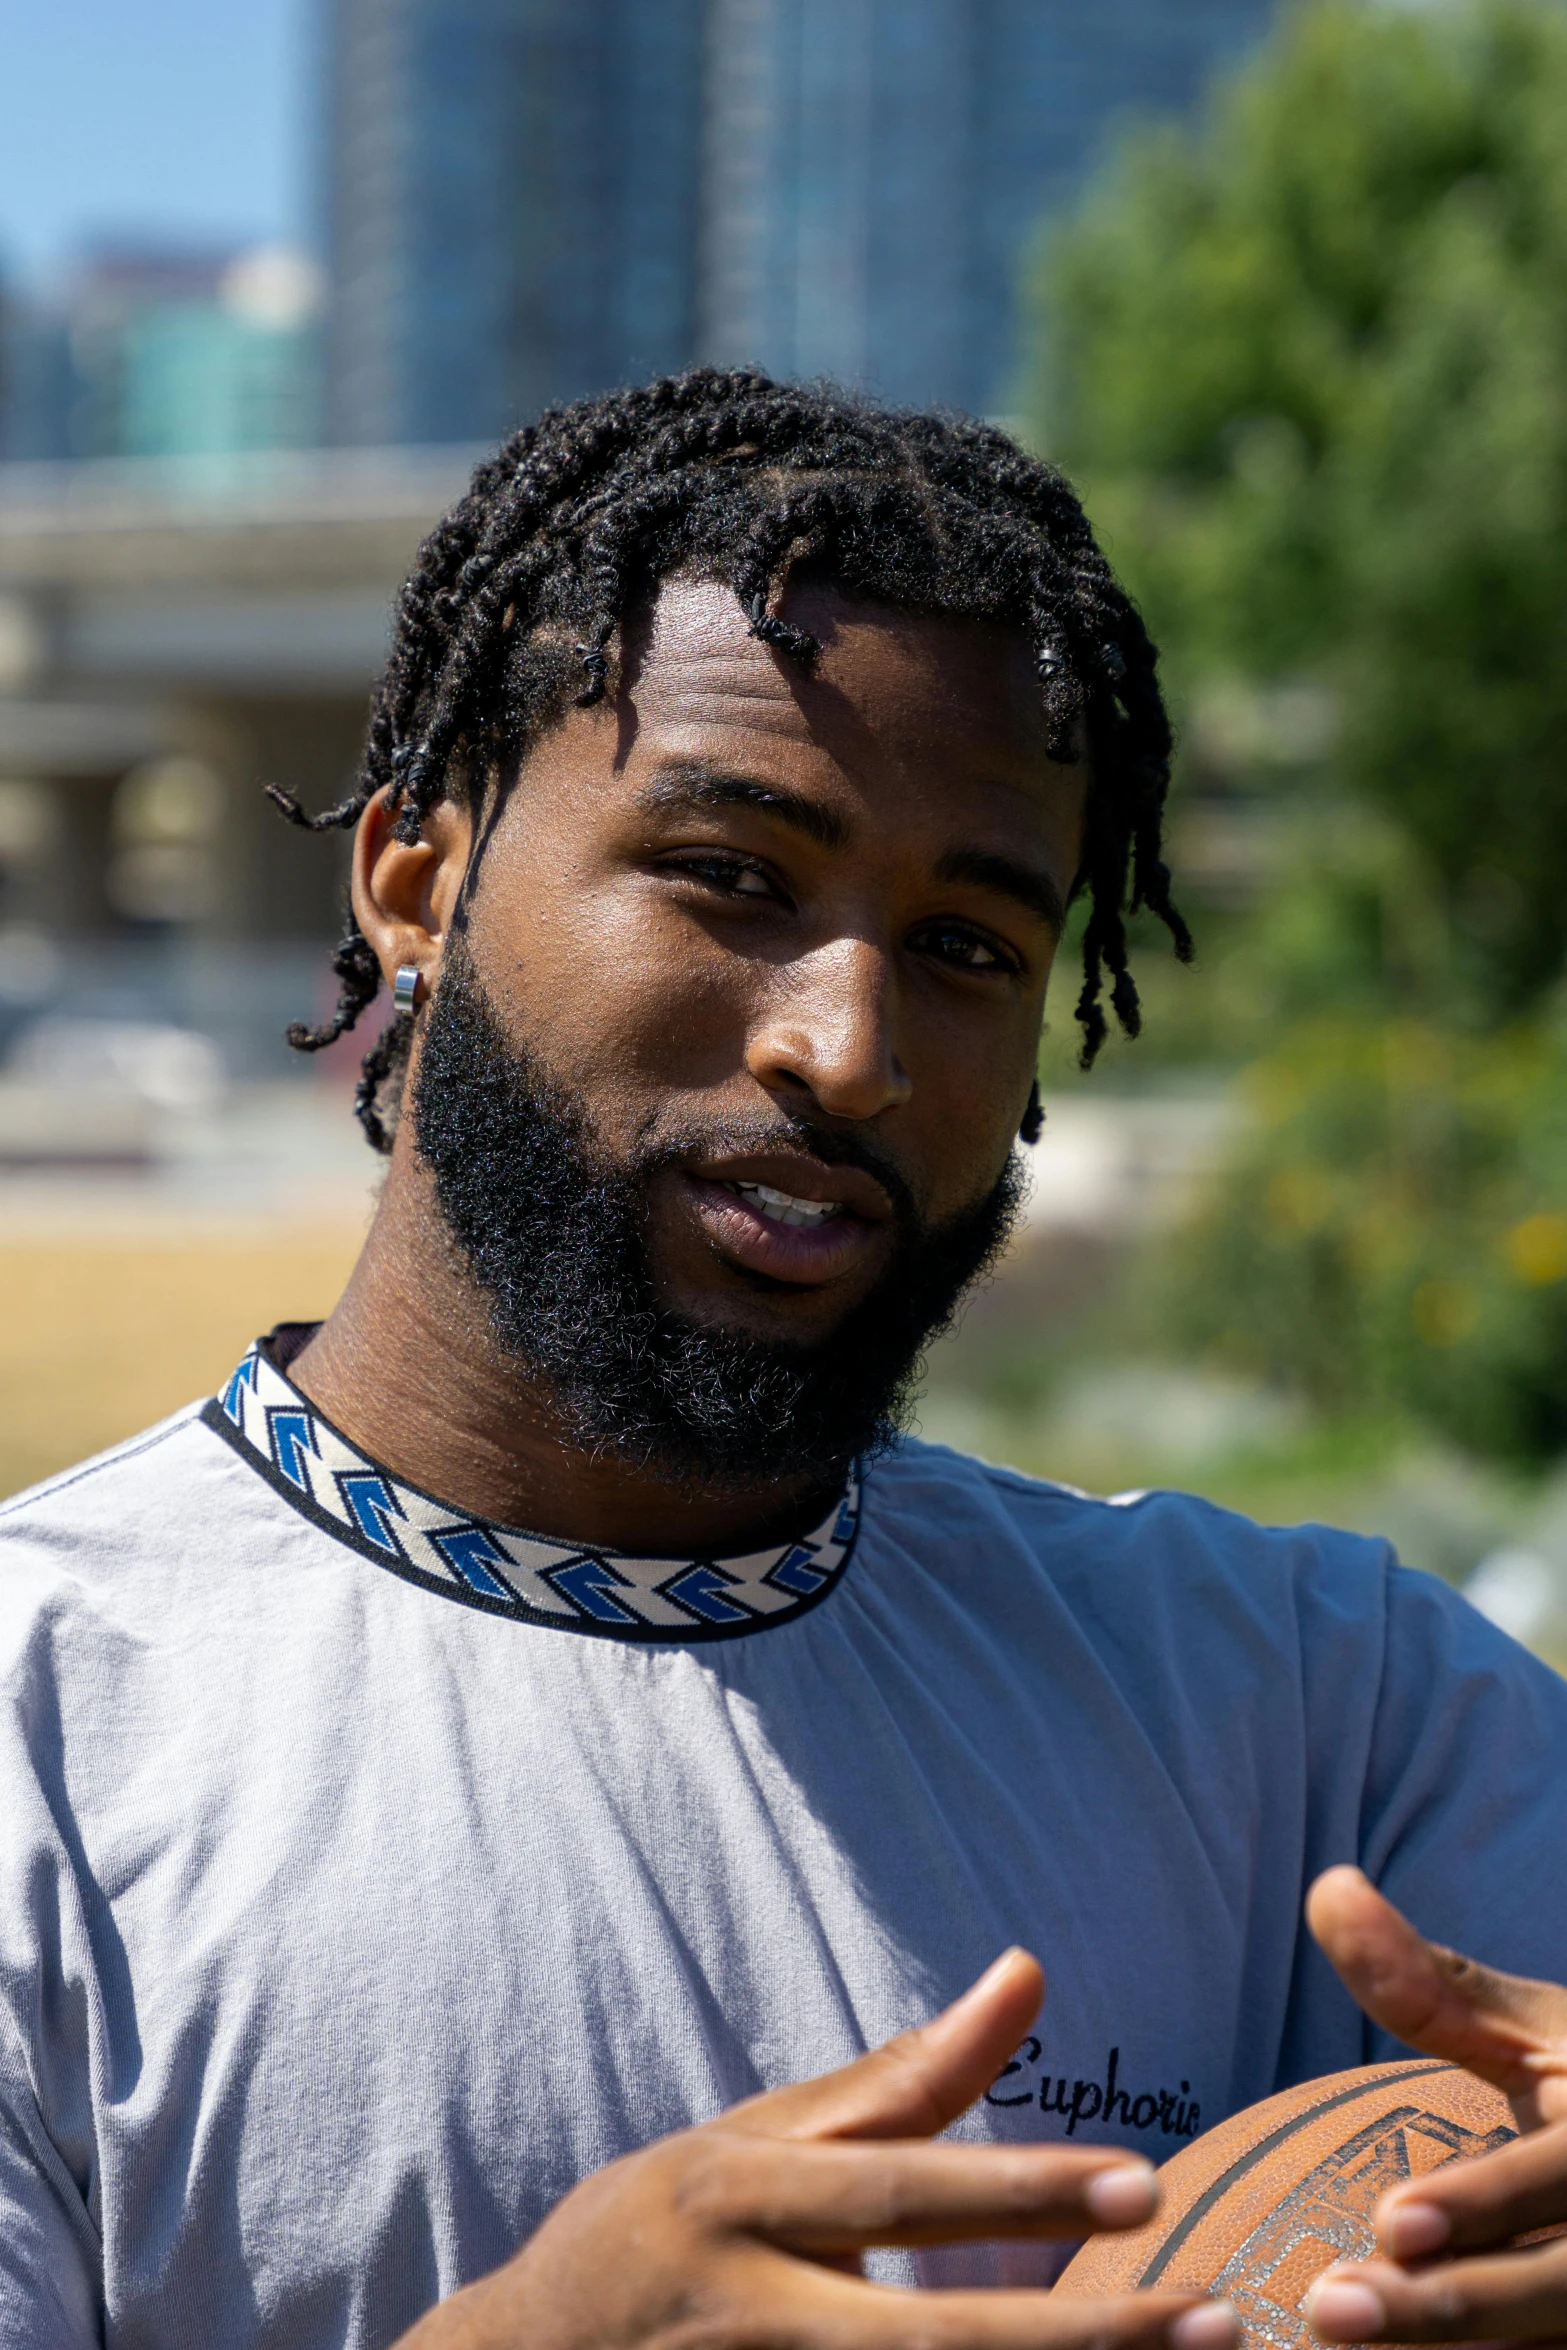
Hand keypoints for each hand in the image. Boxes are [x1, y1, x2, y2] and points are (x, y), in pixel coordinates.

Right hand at [398, 1948, 1239, 2349]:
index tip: (1149, 2186)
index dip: (1020, 2192)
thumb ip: (904, 2077)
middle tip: (1216, 2320)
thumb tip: (1030, 1969)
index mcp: (740, 2195)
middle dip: (1076, 2338)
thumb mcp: (763, 2143)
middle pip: (925, 2340)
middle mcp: (744, 2309)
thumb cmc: (665, 2233)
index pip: (898, 2190)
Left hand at [1305, 1865, 1566, 2345]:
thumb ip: (1433, 1987)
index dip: (1484, 2203)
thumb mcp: (1541, 2034)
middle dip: (1453, 2306)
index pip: (1562, 2178)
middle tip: (1327, 2309)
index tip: (1388, 2221)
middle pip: (1563, 2288)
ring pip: (1561, 2342)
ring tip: (1341, 2347)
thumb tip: (1327, 1888)